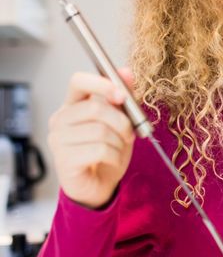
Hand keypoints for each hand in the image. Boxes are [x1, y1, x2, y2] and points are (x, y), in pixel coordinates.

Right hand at [48, 70, 136, 208]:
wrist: (99, 184)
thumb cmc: (108, 150)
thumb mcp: (121, 121)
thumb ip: (123, 97)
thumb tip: (126, 72)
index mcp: (72, 105)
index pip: (78, 81)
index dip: (102, 84)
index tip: (121, 95)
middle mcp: (60, 120)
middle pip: (95, 108)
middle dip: (122, 121)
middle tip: (130, 133)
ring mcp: (58, 140)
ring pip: (100, 131)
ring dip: (120, 142)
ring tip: (118, 148)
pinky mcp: (64, 160)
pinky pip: (99, 150)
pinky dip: (115, 156)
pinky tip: (111, 160)